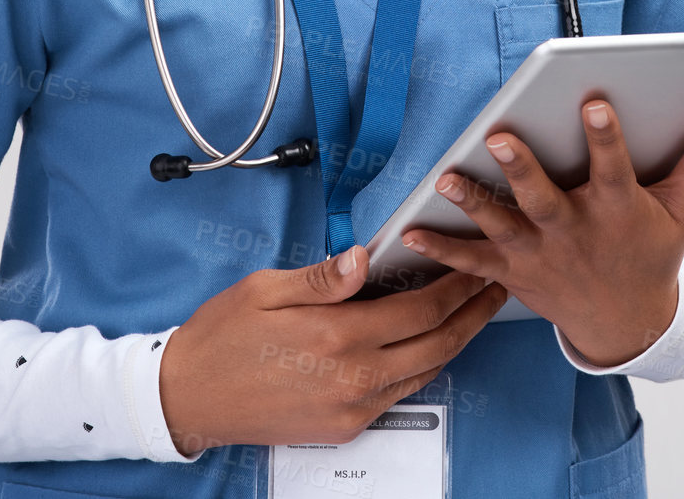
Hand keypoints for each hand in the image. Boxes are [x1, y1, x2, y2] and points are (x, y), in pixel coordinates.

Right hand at [157, 244, 507, 454]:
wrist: (190, 397)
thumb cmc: (222, 335)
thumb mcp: (265, 289)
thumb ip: (323, 277)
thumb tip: (364, 256)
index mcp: (335, 337)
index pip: (417, 311)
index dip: (454, 287)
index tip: (474, 265)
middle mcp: (352, 379)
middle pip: (435, 346)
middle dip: (471, 314)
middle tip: (493, 286)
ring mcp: (351, 409)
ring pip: (424, 372)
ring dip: (455, 340)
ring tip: (474, 312)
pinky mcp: (344, 427)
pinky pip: (399, 393)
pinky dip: (423, 365)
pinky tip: (427, 343)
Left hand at [399, 101, 683, 366]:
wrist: (625, 324)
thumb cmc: (649, 254)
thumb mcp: (680, 212)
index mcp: (617, 211)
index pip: (613, 168)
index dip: (605, 136)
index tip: (593, 102)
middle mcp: (574, 232)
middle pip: (544, 197)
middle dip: (522, 168)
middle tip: (501, 136)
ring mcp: (539, 253)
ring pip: (502, 225)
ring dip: (474, 202)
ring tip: (447, 177)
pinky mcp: (511, 270)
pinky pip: (471, 260)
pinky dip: (442, 248)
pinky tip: (410, 230)